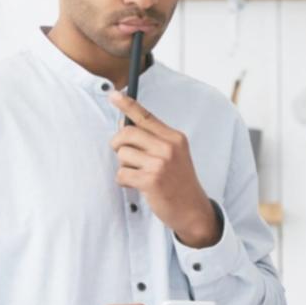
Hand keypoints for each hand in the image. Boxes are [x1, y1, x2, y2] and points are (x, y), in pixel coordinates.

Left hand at [107, 91, 219, 246]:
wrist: (192, 209)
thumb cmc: (179, 181)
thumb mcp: (175, 155)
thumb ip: (154, 139)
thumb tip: (124, 127)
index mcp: (174, 137)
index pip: (146, 116)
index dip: (127, 104)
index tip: (113, 95)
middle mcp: (168, 147)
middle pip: (127, 133)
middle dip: (118, 144)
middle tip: (125, 155)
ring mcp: (160, 163)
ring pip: (122, 154)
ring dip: (124, 166)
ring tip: (139, 174)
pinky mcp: (150, 180)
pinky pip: (121, 173)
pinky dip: (125, 181)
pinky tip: (137, 185)